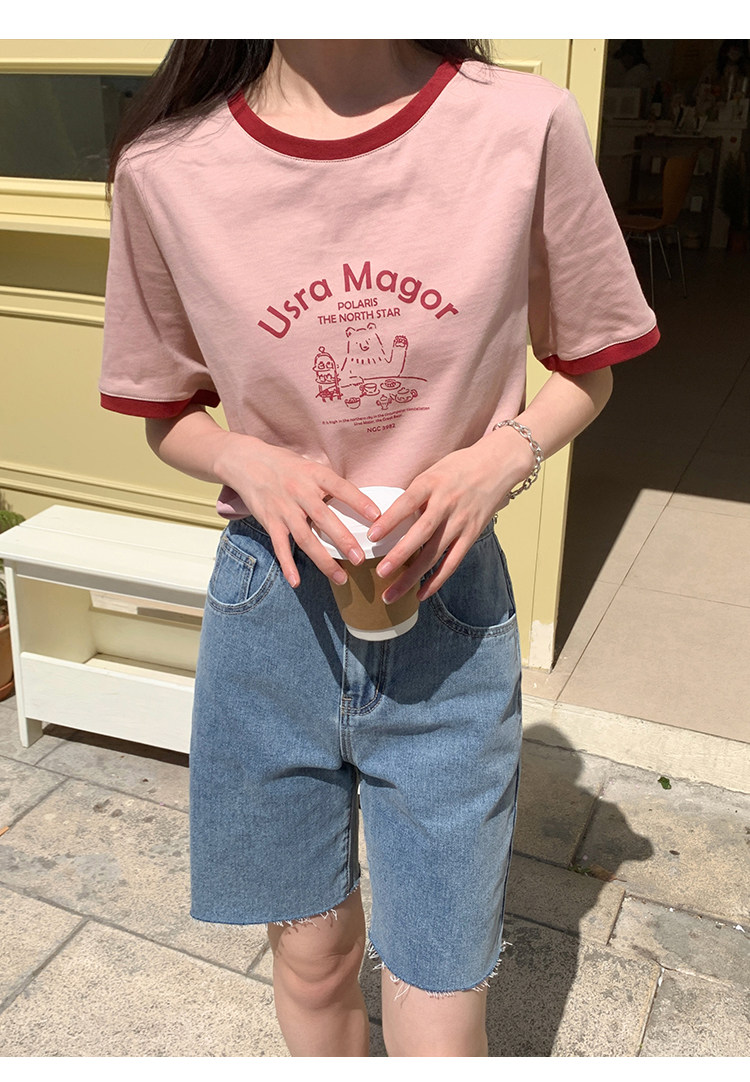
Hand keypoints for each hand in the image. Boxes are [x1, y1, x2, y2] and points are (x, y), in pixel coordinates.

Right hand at [215, 434, 380, 588]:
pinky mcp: (270, 521)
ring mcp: (284, 509)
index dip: (359, 501)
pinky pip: (280, 546)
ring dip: (323, 560)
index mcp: (314, 475)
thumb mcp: (310, 466)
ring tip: (340, 577)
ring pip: (305, 538)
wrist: (247, 461)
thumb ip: (330, 483)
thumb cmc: (285, 465)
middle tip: (360, 558)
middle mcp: (299, 492)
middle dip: (343, 540)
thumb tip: (359, 500)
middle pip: (324, 518)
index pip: (340, 488)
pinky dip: (287, 565)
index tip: (377, 516)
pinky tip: (296, 581)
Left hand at [366, 430, 533, 603]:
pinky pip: (453, 561)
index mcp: (431, 483)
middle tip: (381, 572)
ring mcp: (461, 521)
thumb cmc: (458, 467)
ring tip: (391, 594)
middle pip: (421, 533)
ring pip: (434, 553)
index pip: (407, 503)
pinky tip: (421, 594)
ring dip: (412, 576)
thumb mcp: (431, 471)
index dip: (390, 520)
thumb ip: (414, 494)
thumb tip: (387, 517)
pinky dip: (437, 580)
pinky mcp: (472, 534)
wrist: (497, 464)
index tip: (372, 536)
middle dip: (400, 555)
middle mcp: (447, 503)